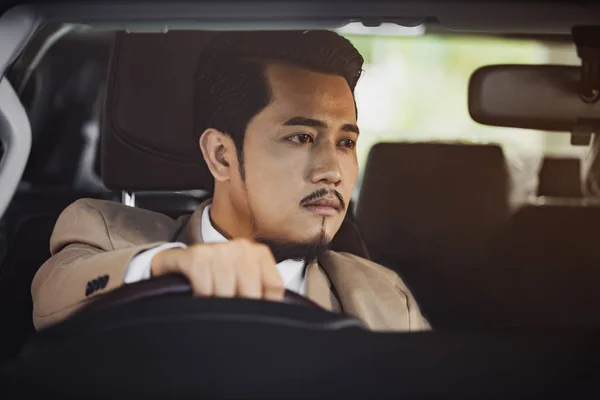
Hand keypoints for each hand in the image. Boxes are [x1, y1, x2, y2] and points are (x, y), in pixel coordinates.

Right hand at [150, 239, 283, 300]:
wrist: (179, 262)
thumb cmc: (216, 274)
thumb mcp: (244, 278)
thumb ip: (263, 290)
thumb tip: (278, 313)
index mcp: (258, 252)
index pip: (274, 287)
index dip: (264, 306)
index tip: (253, 314)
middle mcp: (241, 247)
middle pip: (251, 293)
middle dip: (239, 309)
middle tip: (229, 312)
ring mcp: (217, 250)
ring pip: (226, 293)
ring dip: (217, 306)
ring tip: (213, 302)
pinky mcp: (195, 256)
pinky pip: (205, 289)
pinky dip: (201, 299)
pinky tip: (198, 296)